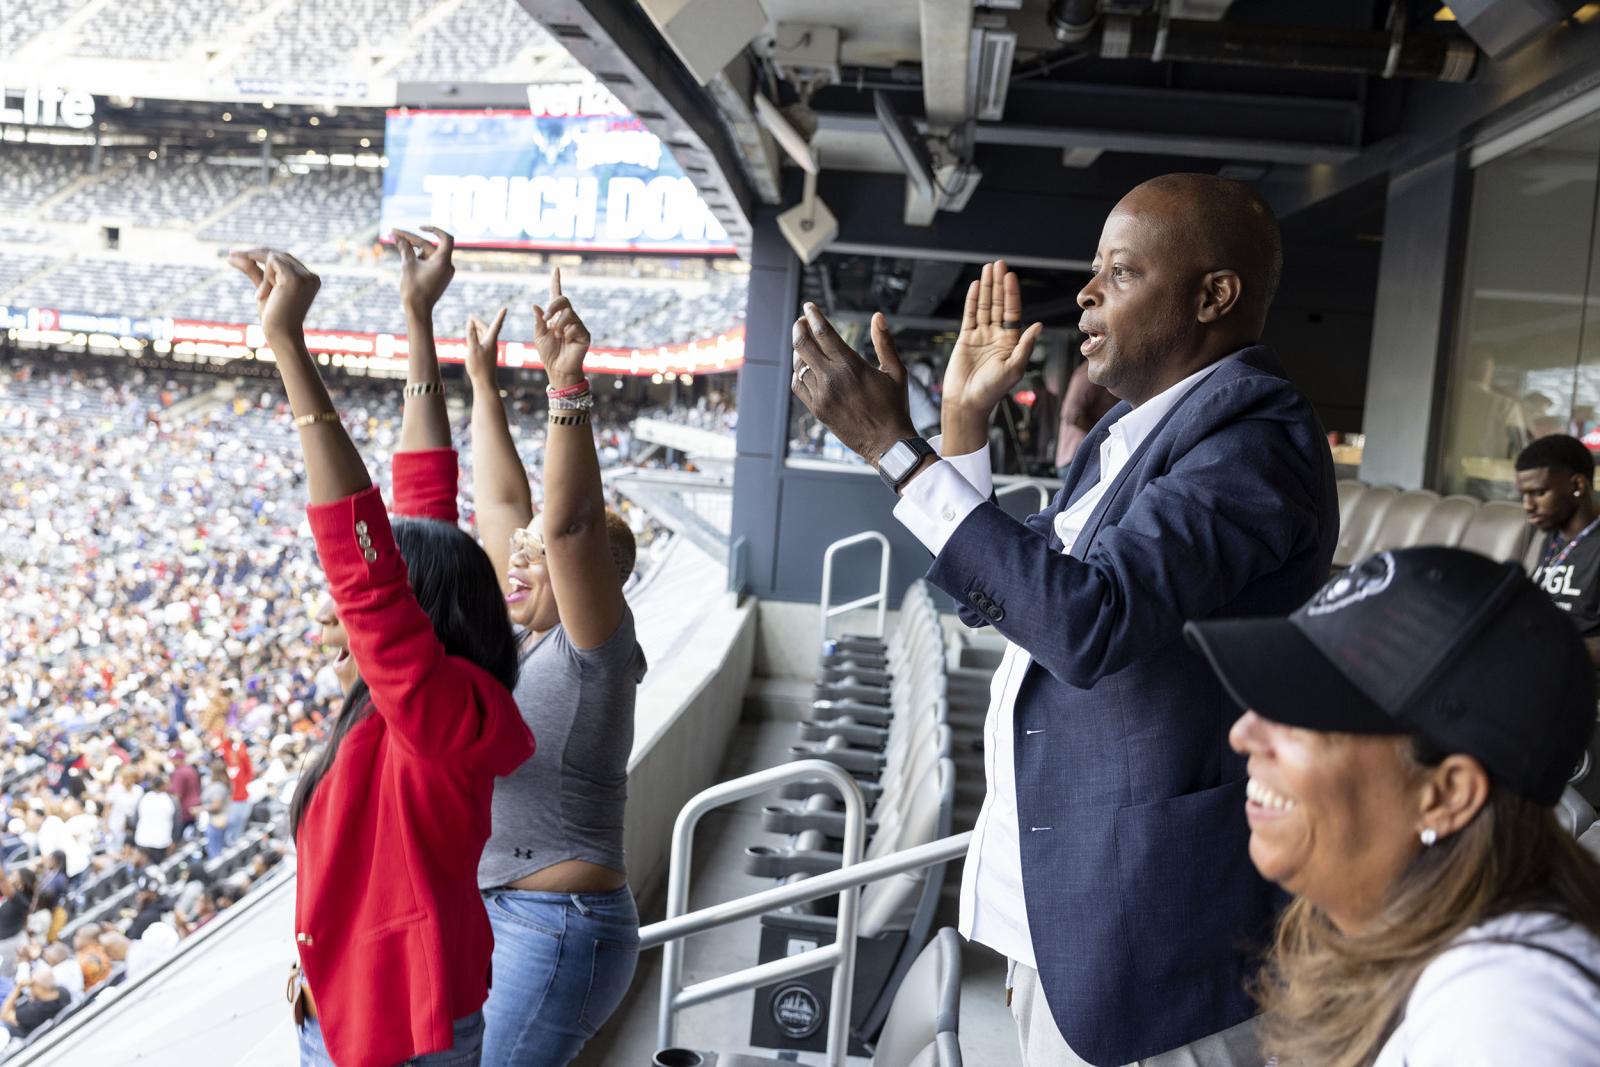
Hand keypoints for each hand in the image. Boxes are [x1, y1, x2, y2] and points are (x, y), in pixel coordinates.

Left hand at [227, 249, 320, 341]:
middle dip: (255, 255)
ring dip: (263, 275)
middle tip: (231, 255)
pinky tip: (262, 294)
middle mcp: (311, 276)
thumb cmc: (274, 318)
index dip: (261, 254)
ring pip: (274, 257)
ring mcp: (305, 277)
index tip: (235, 253)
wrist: (281, 335)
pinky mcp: (295, 278)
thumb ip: (252, 270)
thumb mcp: (263, 289)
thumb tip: (232, 254)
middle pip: (279, 255)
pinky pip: (272, 262)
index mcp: (309, 280)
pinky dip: (264, 276)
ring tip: (261, 295)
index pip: (284, 259)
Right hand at [393, 227, 454, 313]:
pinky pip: (429, 261)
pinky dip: (418, 256)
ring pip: (428, 253)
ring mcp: (443, 271)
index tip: (420, 227)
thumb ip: (404, 248)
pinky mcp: (439, 276)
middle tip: (393, 233)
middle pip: (429, 245)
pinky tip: (404, 253)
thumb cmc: (413, 289)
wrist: (418, 310)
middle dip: (411, 239)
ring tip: (396, 242)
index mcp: (443, 262)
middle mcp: (447, 265)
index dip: (434, 229)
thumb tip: (396, 236)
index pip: (445, 238)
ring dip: (413, 247)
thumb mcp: (407, 265)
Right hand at [465, 307, 507, 383]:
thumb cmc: (479, 367)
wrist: (485, 382)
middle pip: (487, 328)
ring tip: (471, 323)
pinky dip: (477, 336)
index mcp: (491, 340)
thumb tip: (470, 323)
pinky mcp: (486, 354)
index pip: (496, 324)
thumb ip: (471, 334)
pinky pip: (482, 341)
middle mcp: (492, 343)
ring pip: (484, 335)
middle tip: (471, 316)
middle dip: (478, 321)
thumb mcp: (472, 348)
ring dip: (477, 328)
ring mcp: (489, 349)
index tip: (505, 307)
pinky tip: (474, 336)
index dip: (500, 315)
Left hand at [533, 269, 589, 387]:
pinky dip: (568, 333)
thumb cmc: (548, 353)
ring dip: (559, 325)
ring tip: (558, 336)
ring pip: (568, 314)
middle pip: (563, 300)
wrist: (557, 368)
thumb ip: (538, 321)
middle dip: (553, 306)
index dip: (556, 282)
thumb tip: (536, 306)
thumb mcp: (539, 335)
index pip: (556, 295)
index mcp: (555, 316)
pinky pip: (575, 326)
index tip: (556, 269)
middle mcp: (568, 317)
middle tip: (546, 318)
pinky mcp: (585, 334)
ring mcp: (577, 325)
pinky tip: (568, 341)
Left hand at [791, 305, 916, 467]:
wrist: (887, 443)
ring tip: (804, 343)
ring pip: (798, 365)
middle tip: (801, 321)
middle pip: (803, 345)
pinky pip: (798, 385)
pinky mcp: (817, 409)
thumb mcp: (896, 372)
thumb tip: (878, 316)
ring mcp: (821, 395)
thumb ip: (885, 342)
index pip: (823, 333)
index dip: (813, 316)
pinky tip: (803, 367)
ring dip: (799, 350)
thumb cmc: (894, 406)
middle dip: (799, 328)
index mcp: (851, 366)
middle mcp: (832, 379)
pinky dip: (797, 373)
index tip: (809, 306)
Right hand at [943, 260, 1042, 417]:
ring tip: (987, 269)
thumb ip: (1025, 345)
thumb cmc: (992, 390)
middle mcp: (997, 336)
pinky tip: (974, 286)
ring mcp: (981, 336)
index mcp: (1011, 342)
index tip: (1010, 276)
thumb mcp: (1014, 368)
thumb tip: (1039, 325)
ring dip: (986, 287)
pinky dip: (972, 301)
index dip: (1011, 294)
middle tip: (999, 264)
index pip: (1012, 312)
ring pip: (984, 306)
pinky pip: (969, 315)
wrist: (967, 402)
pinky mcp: (965, 339)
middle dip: (999, 284)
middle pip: (998, 304)